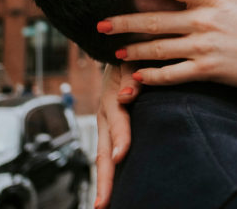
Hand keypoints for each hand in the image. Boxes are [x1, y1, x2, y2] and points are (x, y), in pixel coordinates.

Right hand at [93, 62, 140, 208]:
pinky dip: (111, 170)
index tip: (120, 157)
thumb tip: (127, 96)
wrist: (127, 44)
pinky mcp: (114, 125)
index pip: (117, 121)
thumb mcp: (132, 57)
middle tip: (102, 205)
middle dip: (104, 179)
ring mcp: (109, 122)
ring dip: (105, 180)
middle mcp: (107, 113)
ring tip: (104, 205)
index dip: (120, 138)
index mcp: (113, 97)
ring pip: (104, 155)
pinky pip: (110, 151)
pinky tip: (115, 188)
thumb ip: (131, 74)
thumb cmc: (134, 49)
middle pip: (103, 150)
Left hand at [100, 0, 236, 87]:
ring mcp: (204, 48)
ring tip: (115, 52)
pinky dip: (154, 78)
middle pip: (154, 20)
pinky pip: (174, 75)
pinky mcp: (210, 71)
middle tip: (100, 25)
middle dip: (124, 22)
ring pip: (159, 49)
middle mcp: (203, 21)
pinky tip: (138, 78)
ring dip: (134, 51)